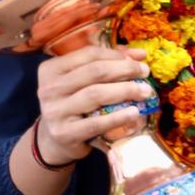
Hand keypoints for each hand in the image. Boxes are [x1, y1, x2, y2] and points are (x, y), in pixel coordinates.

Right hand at [36, 45, 152, 163]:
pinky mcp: (65, 134)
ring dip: (125, 90)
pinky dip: (118, 117)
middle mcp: (49, 89)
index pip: (88, 54)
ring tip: (145, 91)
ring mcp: (55, 112)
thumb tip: (139, 54)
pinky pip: (96, 123)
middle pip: (94, 72)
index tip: (139, 59)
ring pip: (95, 94)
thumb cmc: (74, 105)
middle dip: (125, 70)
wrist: (55, 140)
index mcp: (51, 69)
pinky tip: (134, 112)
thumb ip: (107, 64)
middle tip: (145, 73)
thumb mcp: (83, 82)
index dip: (116, 55)